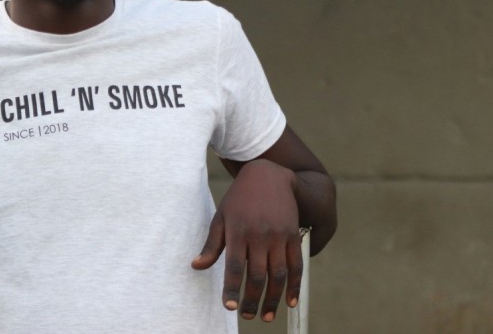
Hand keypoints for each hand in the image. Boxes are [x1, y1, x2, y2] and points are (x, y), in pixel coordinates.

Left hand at [191, 159, 302, 321]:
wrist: (269, 176)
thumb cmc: (239, 199)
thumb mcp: (221, 216)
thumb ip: (212, 244)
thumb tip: (196, 266)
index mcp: (238, 231)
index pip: (234, 266)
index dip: (232, 288)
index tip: (230, 307)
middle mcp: (259, 235)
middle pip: (257, 275)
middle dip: (252, 300)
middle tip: (248, 316)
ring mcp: (279, 236)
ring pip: (277, 275)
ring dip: (273, 299)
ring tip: (266, 316)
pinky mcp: (293, 236)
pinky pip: (296, 265)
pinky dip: (295, 286)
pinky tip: (290, 302)